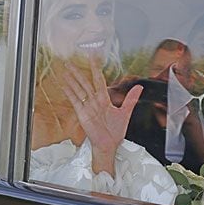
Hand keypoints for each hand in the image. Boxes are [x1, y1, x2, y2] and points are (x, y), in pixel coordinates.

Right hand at [56, 55, 141, 174]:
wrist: (109, 145)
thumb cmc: (115, 132)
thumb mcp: (125, 113)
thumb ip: (131, 99)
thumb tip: (139, 87)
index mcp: (104, 99)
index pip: (99, 80)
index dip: (96, 69)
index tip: (93, 58)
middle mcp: (95, 101)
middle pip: (85, 83)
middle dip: (78, 72)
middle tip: (71, 61)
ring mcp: (88, 107)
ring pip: (79, 90)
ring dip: (72, 80)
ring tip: (65, 70)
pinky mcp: (82, 114)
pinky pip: (75, 101)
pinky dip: (69, 93)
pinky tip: (64, 85)